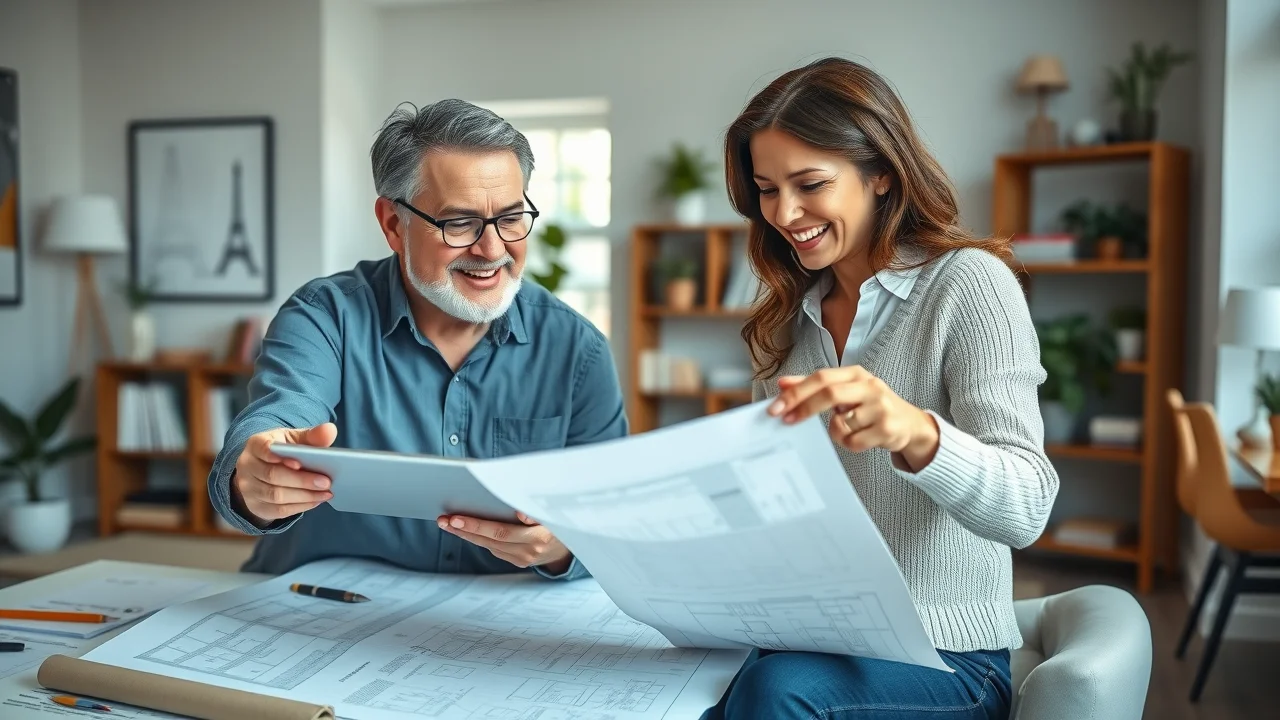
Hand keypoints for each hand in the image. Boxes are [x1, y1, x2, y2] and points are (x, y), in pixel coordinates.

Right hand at [232, 423, 337, 524]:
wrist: (262, 470)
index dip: (280, 457)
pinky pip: (278, 510)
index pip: (264, 449)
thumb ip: (312, 435)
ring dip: (304, 496)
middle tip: (326, 482)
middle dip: (301, 480)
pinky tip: (317, 500)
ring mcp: (248, 488)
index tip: (299, 463)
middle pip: (273, 475)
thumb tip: (329, 430)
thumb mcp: (294, 439)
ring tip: (326, 492)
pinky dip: (300, 506)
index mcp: (256, 444)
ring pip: (276, 495)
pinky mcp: (256, 506)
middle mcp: (247, 466)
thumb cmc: (283, 451)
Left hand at [438, 512, 572, 573]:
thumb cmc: (562, 520)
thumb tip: (519, 513)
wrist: (576, 543)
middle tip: (444, 519)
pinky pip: (494, 549)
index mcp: (540, 537)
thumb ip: (537, 511)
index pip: (502, 531)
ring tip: (447, 523)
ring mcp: (523, 558)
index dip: (479, 526)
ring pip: (489, 545)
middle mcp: (530, 550)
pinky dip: (479, 538)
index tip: (459, 518)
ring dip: (466, 534)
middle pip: (491, 539)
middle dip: (465, 528)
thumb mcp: (555, 511)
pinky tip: (464, 529)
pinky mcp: (518, 561)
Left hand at [768, 367, 939, 469]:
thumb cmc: (871, 406)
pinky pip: (853, 441)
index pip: (821, 378)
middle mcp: (870, 386)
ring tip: (849, 429)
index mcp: (856, 374)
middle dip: (804, 408)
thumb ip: (814, 387)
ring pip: (841, 423)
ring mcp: (880, 407)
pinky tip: (861, 437)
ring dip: (836, 431)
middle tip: (785, 420)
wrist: (910, 424)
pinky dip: (849, 443)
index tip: (776, 407)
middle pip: (830, 394)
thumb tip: (782, 384)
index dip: (796, 392)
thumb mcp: (845, 391)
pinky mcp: (888, 428)